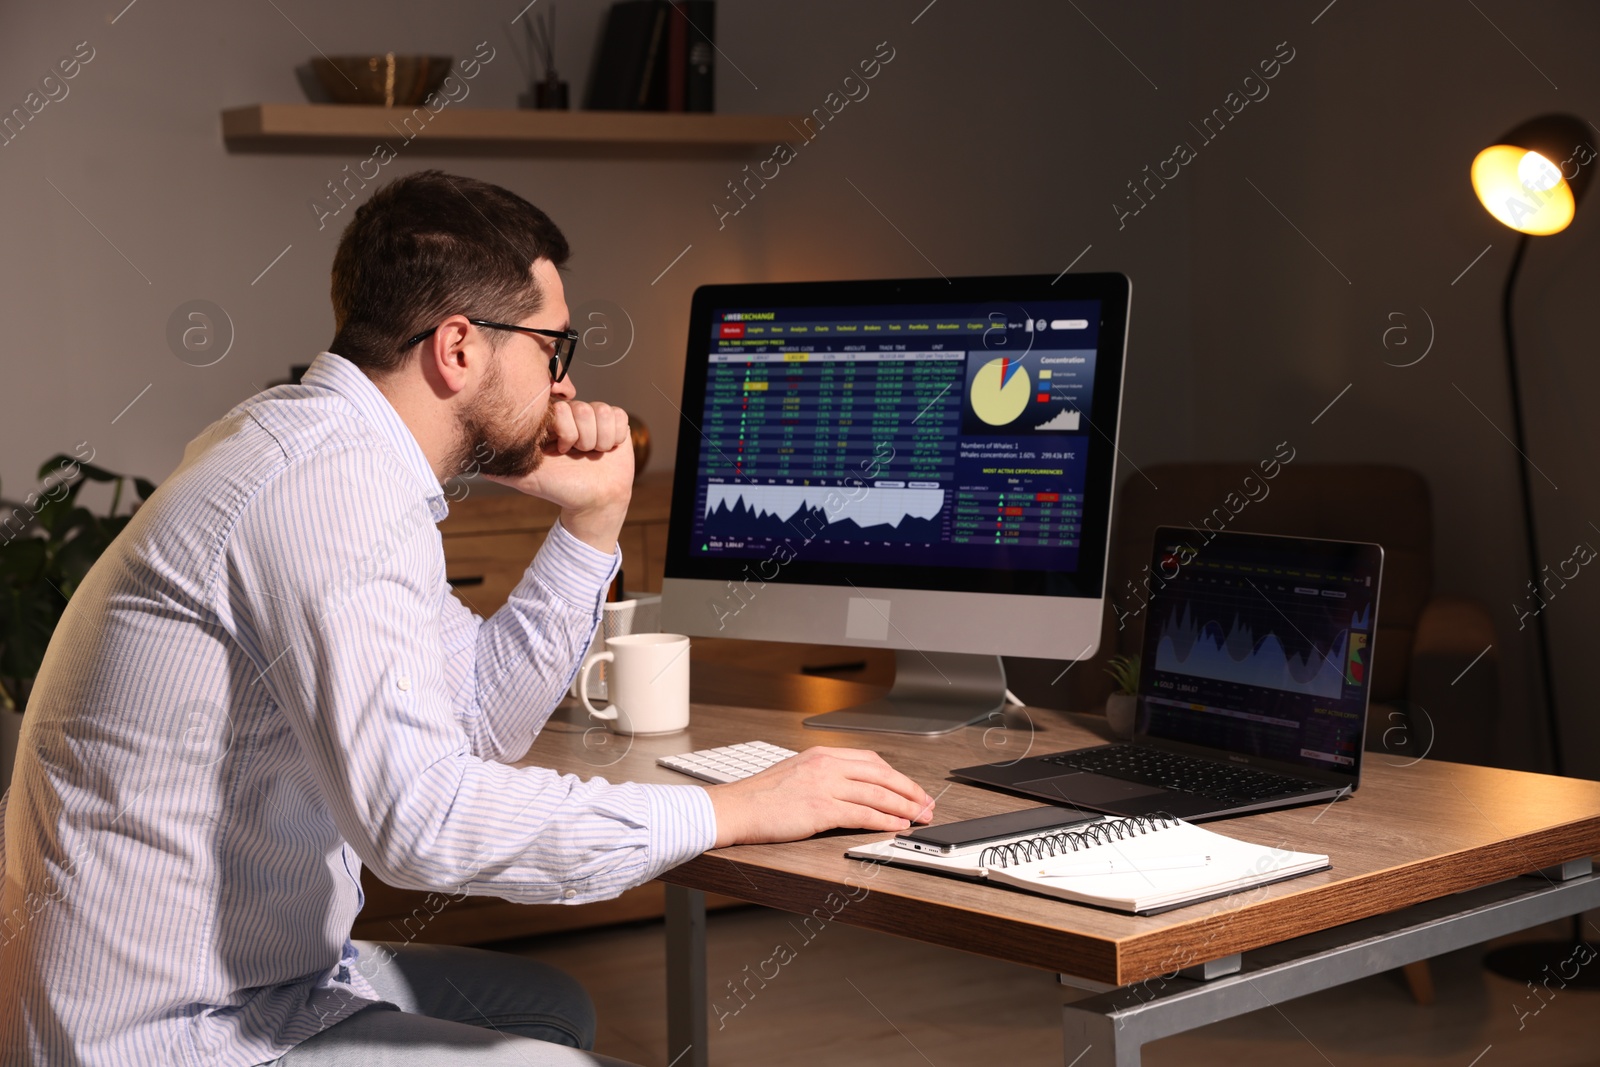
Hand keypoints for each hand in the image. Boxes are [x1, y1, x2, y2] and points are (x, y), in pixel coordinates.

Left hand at [488, 400, 633, 551]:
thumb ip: (499, 466)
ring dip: (599, 440)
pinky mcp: (616, 422)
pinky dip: (615, 437)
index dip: (565, 431)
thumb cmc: (560, 489)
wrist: (593, 502)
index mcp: (552, 421)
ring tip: (593, 455)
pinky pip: (619, 416)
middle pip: (583, 409)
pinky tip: (607, 450)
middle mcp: (572, 415)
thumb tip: (472, 461)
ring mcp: (595, 417)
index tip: (559, 450)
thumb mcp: (526, 477)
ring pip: (602, 412)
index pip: (561, 408)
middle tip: (577, 455)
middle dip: (582, 439)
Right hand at [705, 747, 935, 847]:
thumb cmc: (760, 797)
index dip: (897, 776)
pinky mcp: (820, 809)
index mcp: (822, 754)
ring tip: (919, 817)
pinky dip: (885, 820)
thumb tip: (852, 789)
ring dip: (904, 807)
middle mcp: (826, 765)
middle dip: (909, 791)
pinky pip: (862, 813)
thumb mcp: (795, 773)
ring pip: (877, 794)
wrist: (734, 808)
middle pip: (882, 775)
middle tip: (927, 804)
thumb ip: (823, 775)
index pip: (871, 761)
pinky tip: (896, 825)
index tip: (911, 788)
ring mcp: (824, 786)